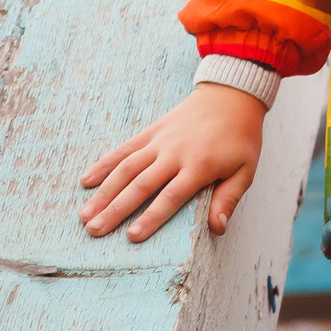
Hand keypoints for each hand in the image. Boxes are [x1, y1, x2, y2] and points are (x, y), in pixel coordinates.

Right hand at [79, 83, 267, 241]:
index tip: (132, 237)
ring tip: (85, 215)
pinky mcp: (151, 131)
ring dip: (104, 192)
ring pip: (126, 168)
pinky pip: (124, 149)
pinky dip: (104, 164)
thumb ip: (228, 199)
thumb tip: (218, 229)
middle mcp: (174, 153)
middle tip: (94, 231)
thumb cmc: (240, 138)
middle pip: (141, 184)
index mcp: (199, 165)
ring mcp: (160, 141)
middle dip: (116, 209)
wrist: (231, 94)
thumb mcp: (245, 170)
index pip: (171, 196)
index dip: (151, 217)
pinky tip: (86, 180)